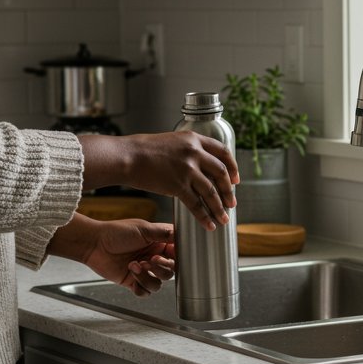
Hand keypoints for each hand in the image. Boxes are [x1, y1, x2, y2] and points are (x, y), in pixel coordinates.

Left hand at [49, 215, 176, 295]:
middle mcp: (153, 258)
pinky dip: (141, 287)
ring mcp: (144, 271)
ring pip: (159, 283)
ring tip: (135, 266)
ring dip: (149, 277)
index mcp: (159, 244)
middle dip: (162, 268)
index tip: (172, 255)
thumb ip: (164, 233)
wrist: (95, 244)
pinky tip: (132, 275)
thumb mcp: (144, 229)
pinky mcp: (133, 281)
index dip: (178, 257)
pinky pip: (145, 292)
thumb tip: (182, 235)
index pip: (178, 254)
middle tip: (151, 260)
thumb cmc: (116, 233)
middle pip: (171, 271)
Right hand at [80, 132, 239, 230]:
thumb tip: (198, 165)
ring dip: (219, 207)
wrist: (126, 156)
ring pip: (211, 192)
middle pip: (221, 173)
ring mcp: (187, 169)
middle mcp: (194, 153)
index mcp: (194, 139)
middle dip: (229, 190)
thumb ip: (187, 150)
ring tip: (224, 218)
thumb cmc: (143, 150)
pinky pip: (196, 204)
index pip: (222, 152)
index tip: (236, 179)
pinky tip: (209, 224)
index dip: (232, 167)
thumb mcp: (171, 142)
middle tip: (232, 202)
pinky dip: (204, 216)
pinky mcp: (177, 185)